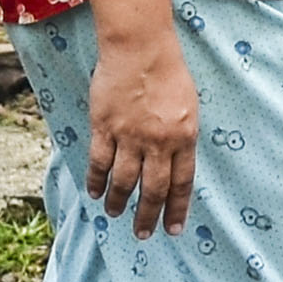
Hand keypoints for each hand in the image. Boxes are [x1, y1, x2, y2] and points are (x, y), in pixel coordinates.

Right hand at [86, 31, 197, 237]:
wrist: (140, 47)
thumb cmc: (167, 71)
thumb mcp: (188, 106)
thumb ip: (181, 136)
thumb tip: (174, 162)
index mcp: (184, 137)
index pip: (182, 183)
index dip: (177, 209)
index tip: (174, 229)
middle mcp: (158, 142)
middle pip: (153, 189)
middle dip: (148, 216)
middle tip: (143, 234)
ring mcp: (130, 136)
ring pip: (124, 180)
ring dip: (119, 201)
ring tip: (115, 213)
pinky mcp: (105, 127)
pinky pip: (100, 162)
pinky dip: (96, 180)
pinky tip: (94, 192)